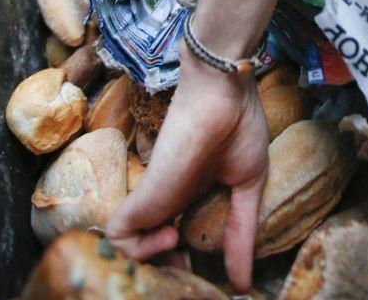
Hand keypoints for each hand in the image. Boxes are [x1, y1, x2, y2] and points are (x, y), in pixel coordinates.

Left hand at [105, 47, 268, 292]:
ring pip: (126, 249)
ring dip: (150, 263)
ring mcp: (153, 197)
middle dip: (163, 270)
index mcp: (189, 197)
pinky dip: (137, 252)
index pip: (172, 240)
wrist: (222, 88)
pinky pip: (119, 236)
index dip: (181, 264)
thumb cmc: (239, 124)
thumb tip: (243, 283)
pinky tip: (171, 239)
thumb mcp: (249, 185)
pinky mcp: (144, 193)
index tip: (203, 272)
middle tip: (185, 271)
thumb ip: (241, 232)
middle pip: (146, 249)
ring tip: (176, 249)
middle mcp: (166, 200)